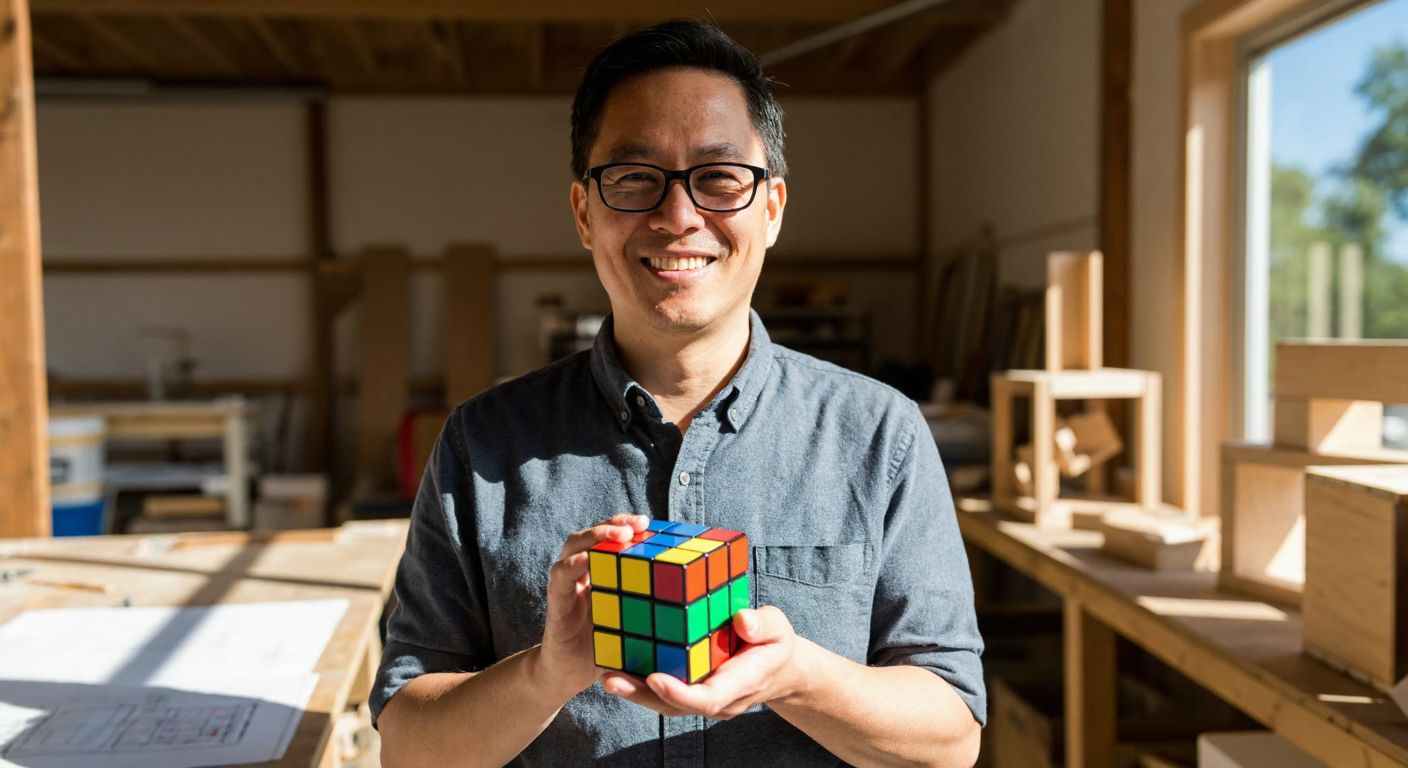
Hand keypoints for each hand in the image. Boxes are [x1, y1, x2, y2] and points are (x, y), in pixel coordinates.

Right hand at [534, 513, 649, 701]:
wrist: (571, 674)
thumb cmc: (606, 647)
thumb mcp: (634, 622)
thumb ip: (652, 605)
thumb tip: (693, 600)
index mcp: (600, 572)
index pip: (610, 538)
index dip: (627, 525)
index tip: (648, 522)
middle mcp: (581, 572)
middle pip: (592, 534)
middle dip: (614, 524)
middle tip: (639, 523)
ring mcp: (567, 584)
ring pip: (573, 546)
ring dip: (596, 535)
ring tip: (620, 534)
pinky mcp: (557, 602)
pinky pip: (561, 576)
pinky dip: (573, 564)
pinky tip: (588, 559)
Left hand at [600, 605, 805, 719]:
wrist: (779, 668)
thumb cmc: (776, 644)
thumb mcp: (778, 628)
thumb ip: (763, 625)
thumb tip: (742, 620)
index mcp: (740, 684)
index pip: (708, 698)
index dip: (680, 692)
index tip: (654, 678)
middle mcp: (717, 699)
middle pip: (675, 706)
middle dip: (642, 695)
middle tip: (610, 679)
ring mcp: (702, 697)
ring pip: (664, 702)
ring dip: (633, 691)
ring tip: (605, 675)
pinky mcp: (691, 688)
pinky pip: (662, 691)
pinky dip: (639, 682)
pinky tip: (616, 665)